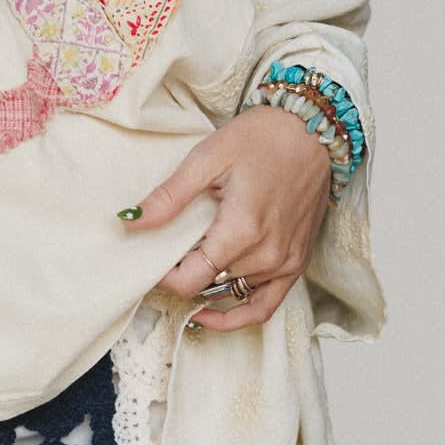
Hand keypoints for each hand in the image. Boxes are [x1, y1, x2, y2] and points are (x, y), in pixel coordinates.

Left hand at [121, 104, 333, 328]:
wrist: (312, 130)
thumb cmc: (263, 138)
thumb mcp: (207, 158)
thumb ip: (170, 196)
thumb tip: (132, 221)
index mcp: (241, 231)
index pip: (190, 280)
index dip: (163, 277)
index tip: (148, 260)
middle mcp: (267, 255)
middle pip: (209, 286)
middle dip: (181, 274)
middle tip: (162, 256)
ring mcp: (285, 262)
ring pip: (232, 293)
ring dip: (206, 287)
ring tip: (184, 269)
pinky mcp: (297, 262)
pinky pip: (266, 305)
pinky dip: (239, 314)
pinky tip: (213, 310)